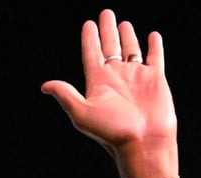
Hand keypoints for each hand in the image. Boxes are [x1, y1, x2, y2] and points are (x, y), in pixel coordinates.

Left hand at [41, 9, 176, 177]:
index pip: (91, 54)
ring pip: (131, 50)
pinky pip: (155, 57)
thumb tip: (45, 85)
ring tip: (123, 23)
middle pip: (110, 47)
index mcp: (98, 82)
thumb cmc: (112, 132)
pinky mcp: (156, 79)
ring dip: (127, 36)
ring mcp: (136, 77)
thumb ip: (65, 95)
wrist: (143, 142)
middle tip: (105, 13)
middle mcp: (116, 77)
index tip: (88, 24)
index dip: (89, 39)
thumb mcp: (82, 113)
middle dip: (107, 30)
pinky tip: (152, 36)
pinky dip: (154, 46)